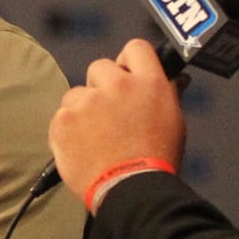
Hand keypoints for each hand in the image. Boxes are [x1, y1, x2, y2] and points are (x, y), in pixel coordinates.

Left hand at [49, 38, 186, 209]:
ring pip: (77, 93)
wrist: (131, 190)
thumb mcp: (174, 122)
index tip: (127, 77)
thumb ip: (169, 93)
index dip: (129, 62)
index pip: (135, 48)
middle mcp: (116, 85)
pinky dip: (69, 129)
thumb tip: (177, 77)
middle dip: (103, 86)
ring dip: (83, 108)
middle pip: (100, 67)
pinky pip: (62, 115)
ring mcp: (87, 102)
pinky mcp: (64, 120)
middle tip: (111, 114)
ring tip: (96, 137)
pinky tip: (83, 147)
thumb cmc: (158, 159)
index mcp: (148, 82)